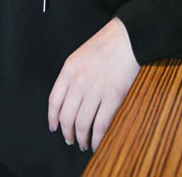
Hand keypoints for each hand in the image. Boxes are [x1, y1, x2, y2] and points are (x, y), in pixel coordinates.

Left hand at [48, 18, 139, 152]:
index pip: (54, 101)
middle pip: (67, 117)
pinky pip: (100, 126)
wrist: (128, 37)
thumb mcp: (80, 55)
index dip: (53, 118)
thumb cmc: (106, 44)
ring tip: (84, 143)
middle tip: (71, 139)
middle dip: (67, 133)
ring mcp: (95, 90)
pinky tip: (96, 143)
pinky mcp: (113, 97)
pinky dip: (96, 139)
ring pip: (82, 125)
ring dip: (81, 139)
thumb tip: (69, 102)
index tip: (54, 127)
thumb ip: (72, 76)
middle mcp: (79, 81)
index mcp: (69, 69)